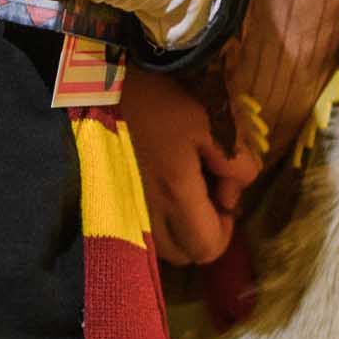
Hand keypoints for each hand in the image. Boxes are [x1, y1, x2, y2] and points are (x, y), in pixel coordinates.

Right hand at [117, 67, 259, 268]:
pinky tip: (156, 185)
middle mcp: (147, 211)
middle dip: (201, 232)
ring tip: (179, 188)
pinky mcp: (107, 198)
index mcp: (176, 192)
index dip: (226, 231)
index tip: (223, 197)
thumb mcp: (212, 122)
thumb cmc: (160, 98)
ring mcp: (123, 207)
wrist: (102, 82)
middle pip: (184, 255)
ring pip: (159, 245)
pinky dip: (155, 219)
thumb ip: (236, 163)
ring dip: (177, 228)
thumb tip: (233, 194)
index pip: (208, 248)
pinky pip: (138, 228)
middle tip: (204, 194)